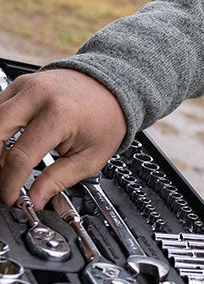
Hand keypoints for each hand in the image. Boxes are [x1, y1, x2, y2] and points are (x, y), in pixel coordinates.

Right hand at [0, 69, 126, 208]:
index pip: (21, 156)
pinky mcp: (21, 84)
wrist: (114, 86)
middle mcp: (38, 96)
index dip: (10, 183)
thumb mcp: (92, 155)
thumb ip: (60, 178)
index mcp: (59, 115)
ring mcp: (27, 86)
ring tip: (9, 163)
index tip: (11, 197)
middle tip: (6, 179)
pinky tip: (9, 145)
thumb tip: (36, 199)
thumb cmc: (106, 117)